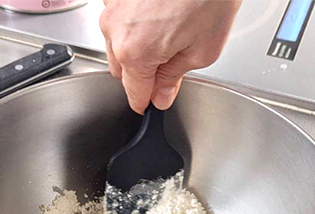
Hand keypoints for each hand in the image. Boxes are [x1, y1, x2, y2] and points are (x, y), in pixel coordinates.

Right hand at [99, 0, 241, 112]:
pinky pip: (120, 19)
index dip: (146, 101)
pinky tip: (160, 14)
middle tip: (170, 64)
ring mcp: (112, 6)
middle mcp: (115, 29)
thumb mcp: (202, 50)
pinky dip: (135, 23)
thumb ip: (174, 77)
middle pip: (122, 70)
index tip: (151, 102)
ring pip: (117, 44)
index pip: (134, 93)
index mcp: (135, 52)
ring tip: (170, 31)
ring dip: (137, 47)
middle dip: (142, 73)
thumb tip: (162, 95)